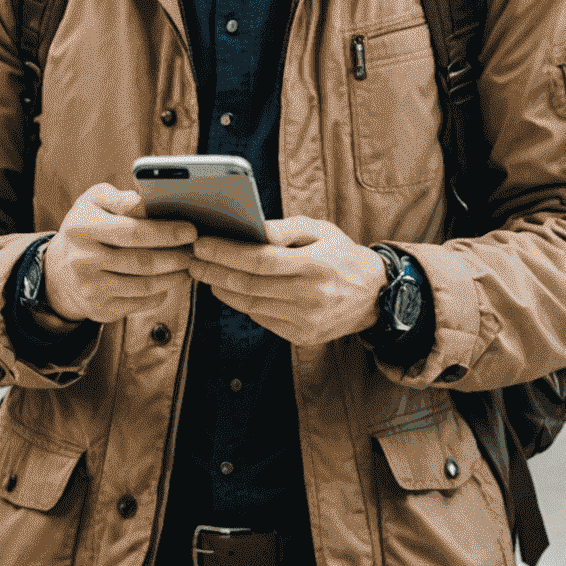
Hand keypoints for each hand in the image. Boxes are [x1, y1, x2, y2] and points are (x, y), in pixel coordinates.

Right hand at [42, 183, 196, 324]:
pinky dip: (162, 292)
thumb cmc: (86, 227)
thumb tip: (142, 201)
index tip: (191, 230)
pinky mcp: (100, 310)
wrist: (60, 270)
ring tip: (189, 264)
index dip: (167, 232)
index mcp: (83, 227)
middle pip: (143, 262)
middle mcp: (83, 260)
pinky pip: (141, 303)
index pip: (133, 231)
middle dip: (176, 256)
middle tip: (196, 249)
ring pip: (146, 285)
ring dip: (175, 276)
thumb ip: (118, 198)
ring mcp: (91, 289)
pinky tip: (171, 280)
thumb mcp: (93, 202)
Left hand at [188, 217, 386, 347]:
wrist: (374, 295)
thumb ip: (285, 229)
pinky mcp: (302, 336)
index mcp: (315, 266)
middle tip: (192, 258)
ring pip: (250, 305)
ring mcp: (306, 321)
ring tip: (203, 272)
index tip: (201, 243)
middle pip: (248, 285)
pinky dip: (241, 303)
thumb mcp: (320, 230)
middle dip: (214, 270)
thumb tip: (253, 229)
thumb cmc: (341, 255)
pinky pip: (262, 318)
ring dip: (221, 288)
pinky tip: (228, 288)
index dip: (225, 252)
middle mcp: (311, 297)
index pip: (259, 261)